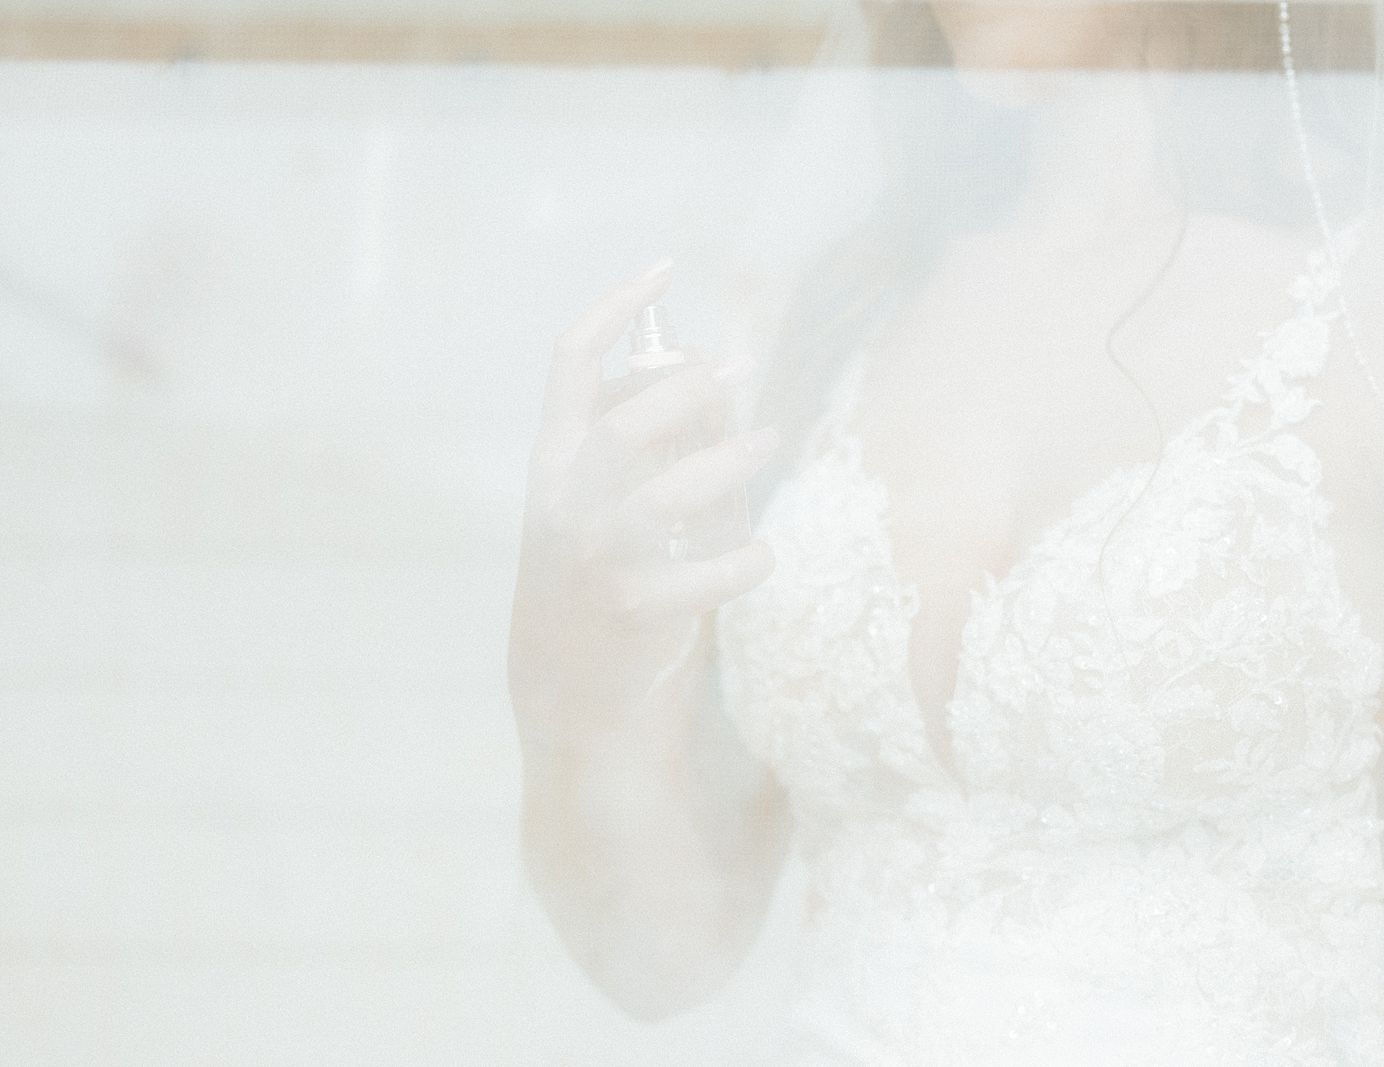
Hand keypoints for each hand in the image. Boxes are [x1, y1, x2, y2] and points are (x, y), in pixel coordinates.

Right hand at [511, 260, 779, 704]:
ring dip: (728, 462)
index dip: (618, 308)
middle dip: (689, 388)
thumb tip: (712, 368)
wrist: (568, 688)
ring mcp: (596, 556)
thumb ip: (649, 437)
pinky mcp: (635, 608)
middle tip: (741, 368)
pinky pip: (706, 573)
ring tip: (769, 441)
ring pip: (668, 492)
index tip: (666, 272)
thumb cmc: (601, 572)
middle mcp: (567, 501)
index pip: (572, 361)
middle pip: (628, 421)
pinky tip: (763, 553)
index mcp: (556, 460)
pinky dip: (746, 559)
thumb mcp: (605, 496)